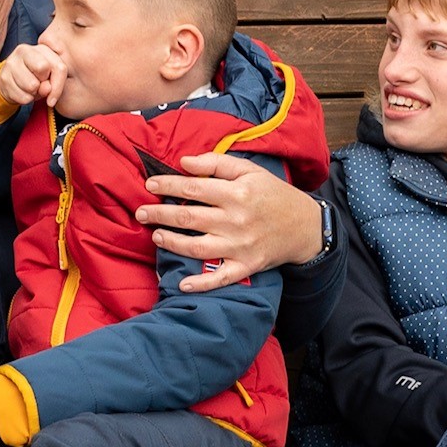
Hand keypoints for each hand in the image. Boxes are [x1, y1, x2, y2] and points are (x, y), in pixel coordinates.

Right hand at [0, 43, 66, 106]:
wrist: (11, 82)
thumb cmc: (36, 78)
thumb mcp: (50, 78)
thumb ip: (54, 82)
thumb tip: (46, 88)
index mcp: (42, 48)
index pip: (58, 67)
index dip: (58, 85)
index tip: (53, 97)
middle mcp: (25, 50)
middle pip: (42, 68)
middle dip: (44, 82)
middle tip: (39, 83)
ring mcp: (12, 62)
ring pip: (32, 85)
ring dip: (34, 93)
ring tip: (31, 88)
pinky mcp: (4, 77)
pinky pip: (22, 96)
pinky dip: (25, 99)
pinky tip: (22, 92)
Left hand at [136, 154, 322, 291]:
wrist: (305, 226)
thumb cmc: (273, 194)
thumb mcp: (250, 170)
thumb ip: (216, 163)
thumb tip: (183, 162)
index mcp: (237, 193)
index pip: (193, 187)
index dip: (168, 185)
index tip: (150, 184)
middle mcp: (236, 220)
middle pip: (188, 217)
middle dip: (160, 214)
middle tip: (141, 212)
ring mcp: (240, 246)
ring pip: (197, 247)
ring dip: (171, 242)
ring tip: (155, 236)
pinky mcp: (246, 266)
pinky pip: (220, 278)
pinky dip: (201, 284)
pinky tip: (181, 284)